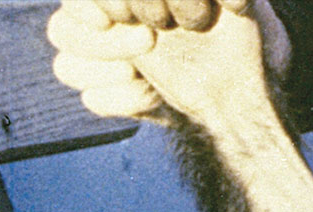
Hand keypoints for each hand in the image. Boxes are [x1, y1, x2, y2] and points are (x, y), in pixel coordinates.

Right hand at [48, 1, 288, 125]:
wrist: (250, 79)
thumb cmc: (240, 26)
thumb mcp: (230, 3)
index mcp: (122, 0)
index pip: (78, 1)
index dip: (86, 5)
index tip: (117, 15)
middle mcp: (108, 23)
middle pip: (62, 30)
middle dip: (99, 41)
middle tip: (148, 40)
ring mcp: (110, 63)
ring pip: (66, 65)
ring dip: (100, 70)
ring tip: (143, 73)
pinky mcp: (122, 97)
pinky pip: (94, 100)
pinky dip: (120, 100)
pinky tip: (152, 96)